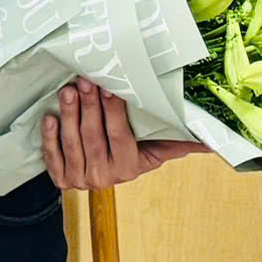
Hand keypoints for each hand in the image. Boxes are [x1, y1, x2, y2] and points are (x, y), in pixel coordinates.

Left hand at [42, 79, 208, 189]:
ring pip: (72, 143)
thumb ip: (178, 142)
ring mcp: (80, 179)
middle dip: (89, 107)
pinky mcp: (60, 179)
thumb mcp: (154, 151)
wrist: (99, 176)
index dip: (114, 113)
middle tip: (84, 81)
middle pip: (94, 137)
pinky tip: (49, 116)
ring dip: (68, 115)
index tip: (110, 88)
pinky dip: (49, 137)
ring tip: (68, 91)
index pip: (121, 137)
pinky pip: (52, 156)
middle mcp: (104, 177)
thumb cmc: (129, 155)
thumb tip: (213, 139)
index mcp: (128, 168)